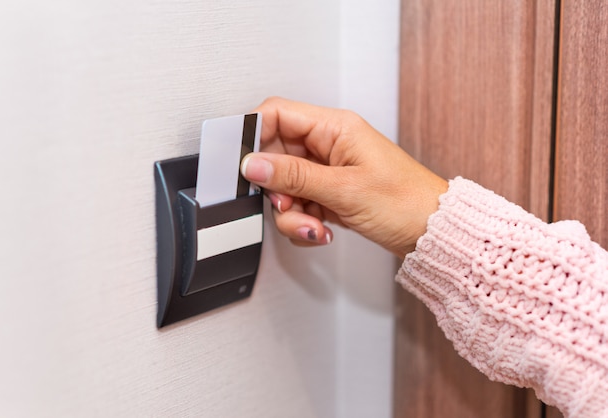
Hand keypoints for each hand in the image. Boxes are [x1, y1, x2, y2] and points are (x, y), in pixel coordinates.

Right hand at [240, 97, 447, 257]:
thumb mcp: (344, 189)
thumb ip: (294, 176)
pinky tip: (321, 230)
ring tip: (313, 225)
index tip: (243, 165)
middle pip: (275, 157)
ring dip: (291, 213)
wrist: (432, 232)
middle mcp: (328, 145)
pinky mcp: (328, 194)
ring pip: (284, 187)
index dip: (253, 135)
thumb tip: (253, 165)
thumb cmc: (406, 201)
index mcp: (334, 128)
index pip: (277, 114)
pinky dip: (303, 223)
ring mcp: (327, 171)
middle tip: (287, 204)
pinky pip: (298, 205)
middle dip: (277, 189)